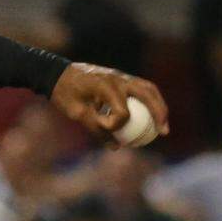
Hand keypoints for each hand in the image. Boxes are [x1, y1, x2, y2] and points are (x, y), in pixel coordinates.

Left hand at [49, 63, 168, 144]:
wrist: (57, 73)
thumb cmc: (64, 94)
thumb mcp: (76, 113)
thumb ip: (96, 129)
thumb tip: (116, 147)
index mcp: (105, 86)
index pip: (122, 111)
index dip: (114, 125)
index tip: (102, 127)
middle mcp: (117, 78)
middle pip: (148, 94)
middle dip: (159, 113)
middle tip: (164, 132)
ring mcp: (121, 75)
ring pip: (148, 89)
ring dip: (159, 106)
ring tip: (163, 125)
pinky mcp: (121, 77)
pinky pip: (141, 88)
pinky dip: (150, 101)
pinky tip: (150, 117)